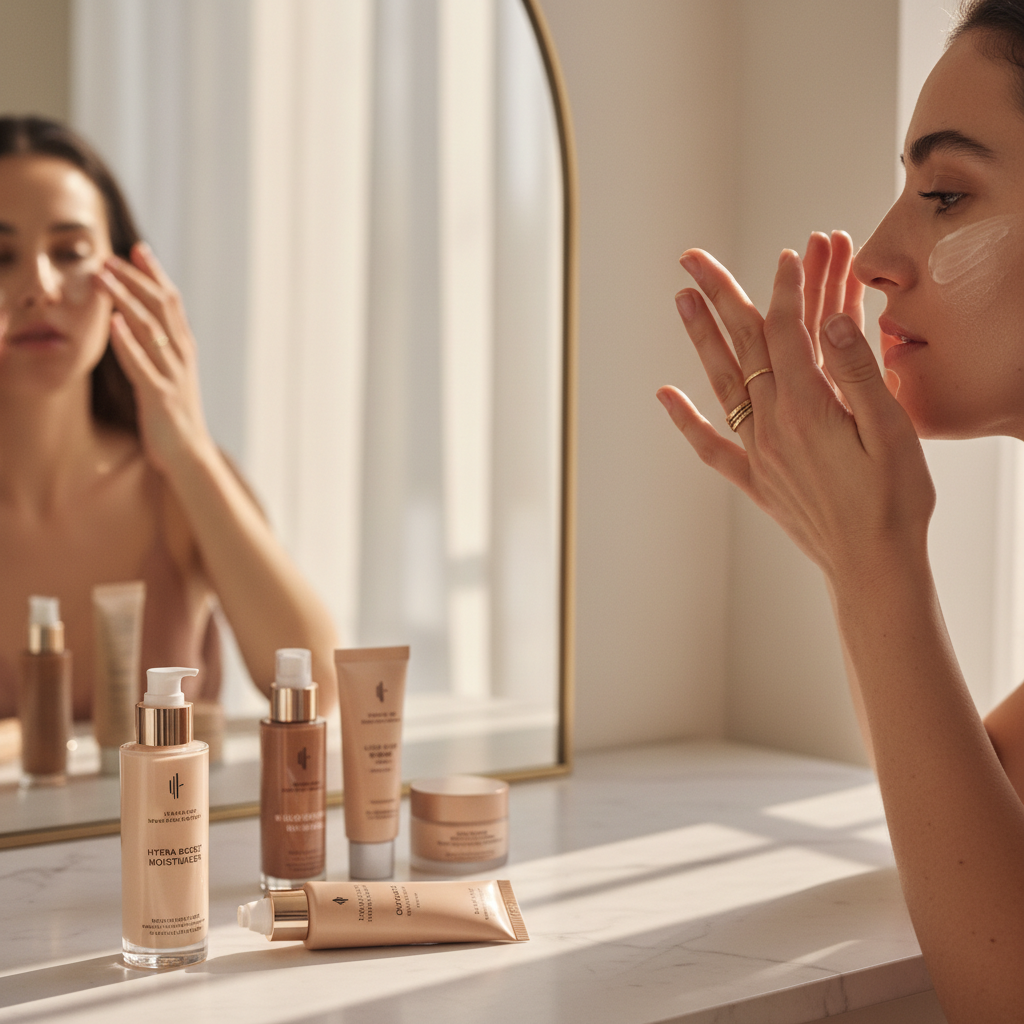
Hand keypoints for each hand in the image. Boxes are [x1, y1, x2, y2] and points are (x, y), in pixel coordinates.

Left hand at [97, 243, 214, 475]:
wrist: (189, 454)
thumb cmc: (175, 415)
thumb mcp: (170, 374)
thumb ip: (159, 347)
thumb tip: (139, 320)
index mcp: (184, 349)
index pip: (172, 302)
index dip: (156, 274)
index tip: (137, 249)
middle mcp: (181, 356)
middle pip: (161, 307)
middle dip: (135, 279)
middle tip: (109, 257)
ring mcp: (172, 375)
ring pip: (150, 329)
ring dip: (125, 300)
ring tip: (103, 278)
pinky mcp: (159, 396)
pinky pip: (141, 364)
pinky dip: (127, 342)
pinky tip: (112, 323)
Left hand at [656, 246, 933, 583]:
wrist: (873, 566)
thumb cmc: (894, 501)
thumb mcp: (892, 431)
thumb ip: (857, 373)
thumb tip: (830, 321)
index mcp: (807, 408)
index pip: (788, 332)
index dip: (789, 288)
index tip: (793, 252)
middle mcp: (772, 425)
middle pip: (744, 346)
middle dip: (722, 294)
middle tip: (692, 256)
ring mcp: (758, 452)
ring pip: (721, 383)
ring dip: (701, 338)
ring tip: (681, 299)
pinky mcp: (754, 479)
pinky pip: (710, 446)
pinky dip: (686, 420)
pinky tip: (666, 396)